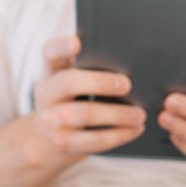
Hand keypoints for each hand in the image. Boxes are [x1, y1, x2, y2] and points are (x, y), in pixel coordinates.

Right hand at [26, 35, 146, 165]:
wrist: (45, 141)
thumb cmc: (70, 102)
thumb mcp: (71, 81)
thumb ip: (90, 68)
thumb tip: (131, 62)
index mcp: (51, 72)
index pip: (50, 52)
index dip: (61, 46)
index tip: (77, 42)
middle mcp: (46, 94)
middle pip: (68, 83)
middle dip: (100, 82)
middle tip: (127, 84)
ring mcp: (52, 121)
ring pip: (84, 114)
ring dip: (117, 114)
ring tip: (140, 114)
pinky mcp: (63, 144)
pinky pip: (93, 140)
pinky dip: (118, 135)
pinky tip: (135, 129)